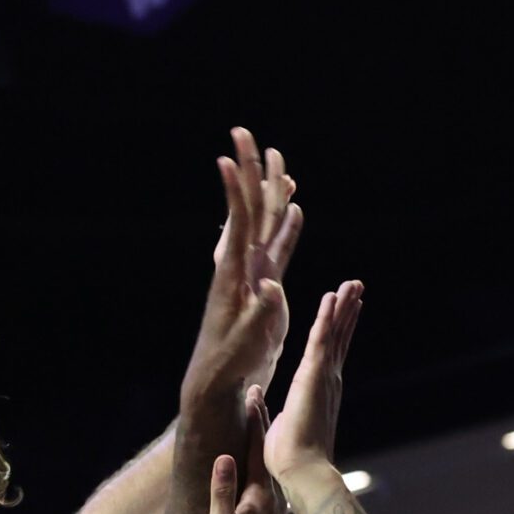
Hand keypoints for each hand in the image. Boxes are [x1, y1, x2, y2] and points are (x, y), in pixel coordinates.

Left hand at [181, 129, 299, 410]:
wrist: (221, 380)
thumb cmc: (229, 362)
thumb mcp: (247, 339)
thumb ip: (260, 312)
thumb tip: (270, 284)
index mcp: (235, 273)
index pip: (237, 223)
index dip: (235, 191)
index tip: (226, 158)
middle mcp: (243, 265)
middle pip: (250, 208)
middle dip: (249, 171)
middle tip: (244, 133)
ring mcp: (255, 273)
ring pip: (266, 222)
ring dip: (270, 189)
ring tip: (275, 159)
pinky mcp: (266, 287)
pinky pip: (278, 248)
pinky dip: (286, 227)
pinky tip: (293, 209)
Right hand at [199, 394, 291, 513]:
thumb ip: (221, 493)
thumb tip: (224, 458)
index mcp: (259, 497)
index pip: (256, 449)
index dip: (253, 419)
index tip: (251, 392)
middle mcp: (274, 500)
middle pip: (267, 452)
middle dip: (261, 422)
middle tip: (256, 393)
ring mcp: (277, 512)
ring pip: (272, 467)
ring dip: (265, 443)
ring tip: (260, 421)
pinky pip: (272, 483)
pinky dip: (267, 466)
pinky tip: (264, 466)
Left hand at [261, 282, 363, 484]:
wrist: (301, 471)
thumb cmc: (289, 457)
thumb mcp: (274, 423)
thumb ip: (265, 406)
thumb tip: (254, 393)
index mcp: (318, 390)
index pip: (330, 352)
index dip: (337, 330)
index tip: (344, 310)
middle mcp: (327, 380)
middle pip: (339, 337)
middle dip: (347, 312)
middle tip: (357, 288)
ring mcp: (323, 376)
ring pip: (335, 333)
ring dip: (343, 306)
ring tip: (353, 284)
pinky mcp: (314, 376)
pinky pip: (322, 339)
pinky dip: (328, 317)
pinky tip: (332, 297)